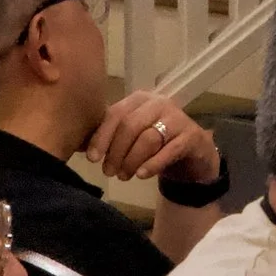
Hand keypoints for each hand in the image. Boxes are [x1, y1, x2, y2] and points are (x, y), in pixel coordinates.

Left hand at [87, 90, 221, 183]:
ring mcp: (177, 118)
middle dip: (116, 151)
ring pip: (147, 138)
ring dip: (131, 161)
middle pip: (130, 126)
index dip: (102, 137)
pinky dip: (152, 164)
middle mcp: (159, 103)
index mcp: (140, 99)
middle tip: (109, 172)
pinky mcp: (191, 136)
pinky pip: (168, 151)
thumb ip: (111, 136)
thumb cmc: (157, 143)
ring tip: (124, 176)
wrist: (194, 153)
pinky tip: (141, 175)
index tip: (92, 158)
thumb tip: (81, 145)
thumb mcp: (132, 137)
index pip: (115, 114)